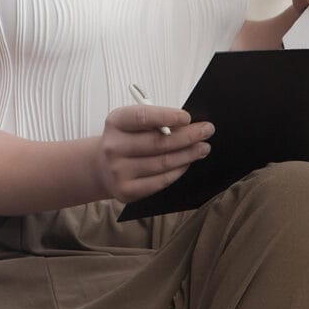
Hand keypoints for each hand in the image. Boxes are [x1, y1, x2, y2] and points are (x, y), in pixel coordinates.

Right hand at [94, 105, 214, 202]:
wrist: (101, 167)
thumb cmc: (125, 138)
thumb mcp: (131, 122)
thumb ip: (154, 121)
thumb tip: (187, 125)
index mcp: (116, 121)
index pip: (143, 117)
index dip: (167, 116)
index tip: (187, 117)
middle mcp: (114, 146)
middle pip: (158, 142)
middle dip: (187, 136)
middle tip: (207, 131)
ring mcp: (119, 171)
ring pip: (162, 162)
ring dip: (188, 154)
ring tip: (203, 148)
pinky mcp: (126, 191)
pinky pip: (160, 181)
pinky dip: (177, 171)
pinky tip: (187, 163)